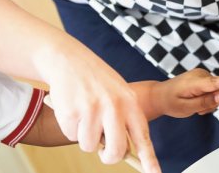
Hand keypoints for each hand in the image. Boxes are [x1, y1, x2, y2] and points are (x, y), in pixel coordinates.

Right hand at [36, 43, 160, 172]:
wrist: (68, 59)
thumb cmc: (96, 79)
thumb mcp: (118, 93)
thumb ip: (122, 118)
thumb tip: (121, 150)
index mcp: (129, 102)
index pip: (142, 135)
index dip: (149, 158)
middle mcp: (114, 106)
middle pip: (115, 151)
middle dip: (109, 157)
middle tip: (104, 150)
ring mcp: (92, 110)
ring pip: (89, 146)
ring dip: (85, 136)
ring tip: (85, 113)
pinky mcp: (71, 113)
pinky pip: (72, 136)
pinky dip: (71, 127)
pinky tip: (73, 107)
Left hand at [149, 69, 218, 117]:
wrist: (161, 94)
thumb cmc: (171, 103)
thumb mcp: (186, 108)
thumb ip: (205, 102)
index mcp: (194, 83)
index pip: (215, 82)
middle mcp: (201, 74)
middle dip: (212, 102)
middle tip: (197, 110)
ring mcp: (203, 74)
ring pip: (218, 91)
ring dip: (210, 101)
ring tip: (194, 105)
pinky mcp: (204, 76)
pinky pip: (214, 88)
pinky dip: (208, 96)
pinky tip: (196, 99)